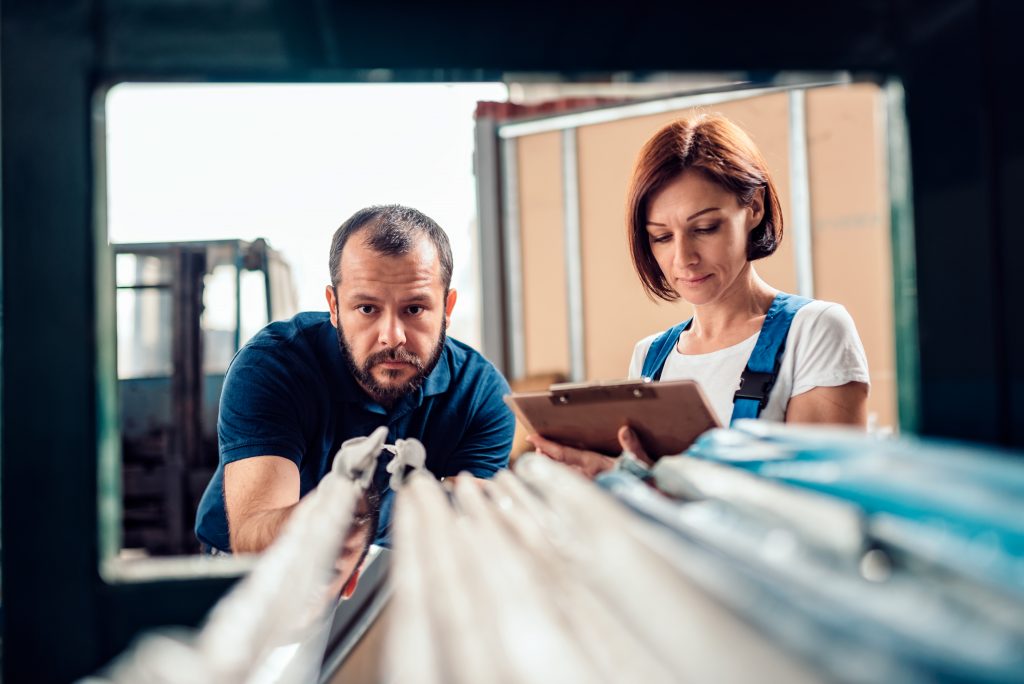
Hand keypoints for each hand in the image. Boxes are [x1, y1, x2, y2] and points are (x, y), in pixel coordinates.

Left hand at [526, 426, 653, 479]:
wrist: (656, 503)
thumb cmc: (649, 482)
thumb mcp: (642, 461)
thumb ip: (632, 446)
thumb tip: (624, 430)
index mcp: (596, 465)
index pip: (565, 454)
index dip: (548, 445)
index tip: (532, 437)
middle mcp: (589, 476)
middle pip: (558, 465)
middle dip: (545, 455)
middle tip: (536, 445)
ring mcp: (590, 485)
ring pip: (563, 475)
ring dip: (552, 465)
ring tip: (543, 454)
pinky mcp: (595, 491)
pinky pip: (572, 483)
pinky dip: (563, 475)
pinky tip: (560, 471)